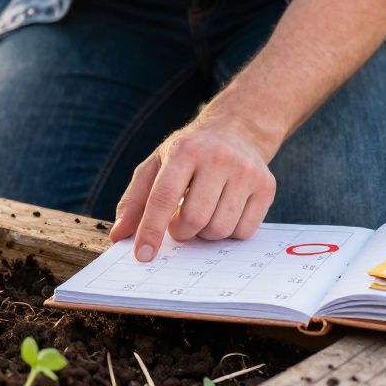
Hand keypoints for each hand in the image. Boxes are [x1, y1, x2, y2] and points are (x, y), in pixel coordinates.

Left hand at [109, 115, 277, 260]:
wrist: (237, 130)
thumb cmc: (189, 153)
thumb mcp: (156, 165)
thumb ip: (135, 200)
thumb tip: (119, 236)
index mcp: (184, 150)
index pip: (163, 197)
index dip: (151, 230)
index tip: (142, 255)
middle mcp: (218, 158)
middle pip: (195, 219)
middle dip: (181, 231)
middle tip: (178, 223)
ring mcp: (246, 172)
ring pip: (220, 229)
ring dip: (205, 233)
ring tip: (201, 214)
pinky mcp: (266, 186)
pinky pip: (244, 232)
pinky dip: (228, 233)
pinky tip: (223, 213)